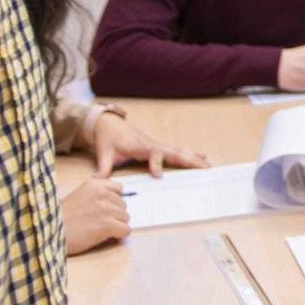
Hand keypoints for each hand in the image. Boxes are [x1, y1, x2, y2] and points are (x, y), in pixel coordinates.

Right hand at [62, 176, 130, 255]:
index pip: (119, 188)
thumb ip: (96, 195)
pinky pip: (126, 230)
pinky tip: (105, 236)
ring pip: (125, 218)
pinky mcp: (107, 225)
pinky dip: (119, 235)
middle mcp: (102, 194)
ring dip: (116, 225)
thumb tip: (117, 199)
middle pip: (123, 205)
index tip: (106, 208)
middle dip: (114, 215)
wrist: (49, 233)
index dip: (114, 201)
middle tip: (98, 222)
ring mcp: (105, 209)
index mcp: (94, 185)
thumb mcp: (78, 196)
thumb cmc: (61, 219)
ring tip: (99, 230)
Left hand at [91, 111, 206, 178]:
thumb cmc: (107, 138)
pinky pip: (175, 150)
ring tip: (207, 164)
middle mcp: (151, 144)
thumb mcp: (103, 153)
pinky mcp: (157, 146)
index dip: (156, 163)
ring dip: (193, 157)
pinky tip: (201, 156)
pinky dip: (189, 153)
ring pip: (178, 150)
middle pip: (173, 151)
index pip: (152, 153)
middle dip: (188, 159)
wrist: (109, 123)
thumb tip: (97, 182)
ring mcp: (156, 144)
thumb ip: (103, 168)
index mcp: (139, 146)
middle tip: (203, 168)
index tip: (158, 176)